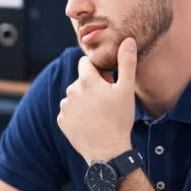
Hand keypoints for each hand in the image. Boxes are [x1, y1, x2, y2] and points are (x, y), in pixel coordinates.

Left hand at [58, 37, 137, 162]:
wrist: (107, 150)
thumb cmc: (119, 119)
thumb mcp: (126, 89)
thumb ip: (126, 62)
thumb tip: (128, 40)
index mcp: (86, 80)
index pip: (85, 63)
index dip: (98, 70)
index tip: (107, 82)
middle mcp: (71, 91)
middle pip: (81, 81)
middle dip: (92, 86)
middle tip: (107, 101)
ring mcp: (64, 107)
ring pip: (75, 96)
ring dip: (85, 100)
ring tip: (99, 114)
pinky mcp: (61, 121)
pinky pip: (69, 111)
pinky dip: (78, 114)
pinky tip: (90, 123)